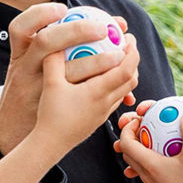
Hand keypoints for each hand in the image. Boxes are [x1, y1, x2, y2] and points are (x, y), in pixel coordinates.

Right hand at [0, 3, 132, 153]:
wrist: (49, 145)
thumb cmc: (49, 116)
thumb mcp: (50, 83)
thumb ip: (54, 60)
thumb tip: (55, 39)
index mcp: (98, 91)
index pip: (127, 69)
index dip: (132, 52)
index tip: (129, 37)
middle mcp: (106, 102)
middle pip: (132, 78)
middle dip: (133, 59)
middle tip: (126, 43)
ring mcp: (104, 111)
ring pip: (126, 89)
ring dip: (127, 72)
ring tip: (117, 57)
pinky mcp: (100, 118)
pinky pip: (116, 97)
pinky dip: (118, 84)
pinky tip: (105, 76)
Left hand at [116, 100, 182, 178]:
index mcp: (149, 164)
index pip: (126, 143)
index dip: (127, 129)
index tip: (138, 120)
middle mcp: (147, 175)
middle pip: (128, 153)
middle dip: (131, 137)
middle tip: (144, 127)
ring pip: (137, 164)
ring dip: (141, 150)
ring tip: (155, 141)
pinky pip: (148, 173)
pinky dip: (151, 162)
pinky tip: (167, 158)